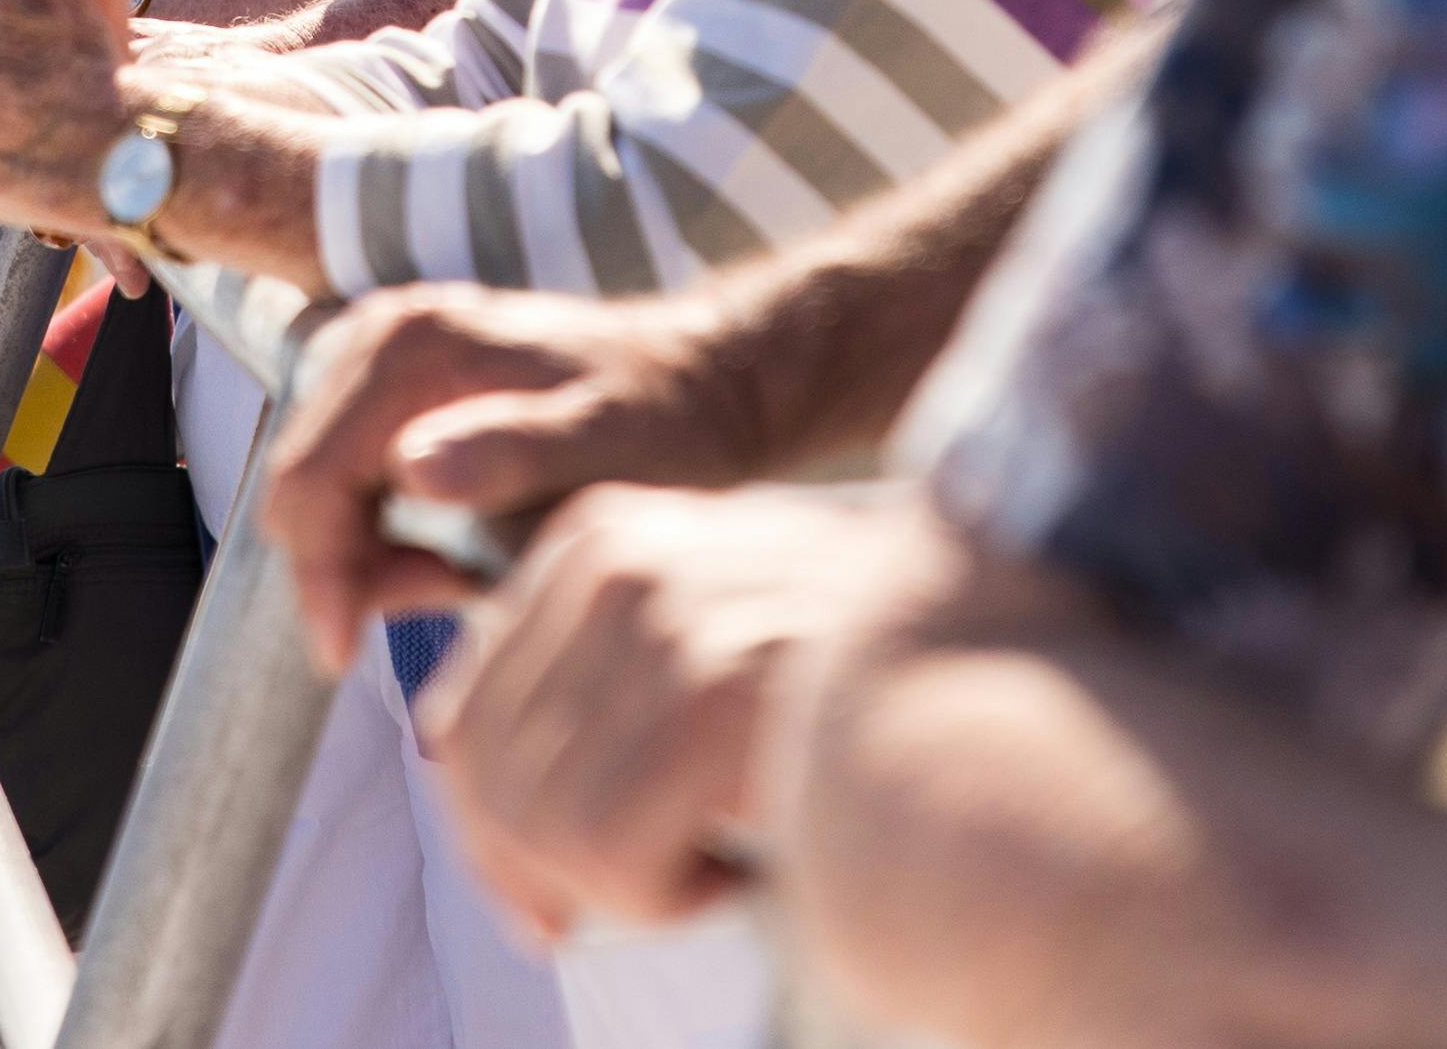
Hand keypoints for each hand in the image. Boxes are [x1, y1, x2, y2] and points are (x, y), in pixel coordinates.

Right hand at [260, 285, 760, 667]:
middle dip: (344, 566)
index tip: (345, 654)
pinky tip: (457, 556)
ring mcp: (387, 358)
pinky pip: (354, 479)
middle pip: (303, 482)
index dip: (319, 574)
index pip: (311, 476)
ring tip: (463, 580)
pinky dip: (386, 533)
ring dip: (369, 554)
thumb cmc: (667, 425)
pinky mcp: (400, 389)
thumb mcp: (604, 448)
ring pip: (322, 488)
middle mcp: (383, 336)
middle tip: (437, 608)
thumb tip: (411, 469)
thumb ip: (509, 456)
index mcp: (414, 347)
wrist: (707, 384)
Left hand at [420, 486, 932, 943]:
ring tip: (712, 869)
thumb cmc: (847, 689)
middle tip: (626, 907)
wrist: (1001, 690)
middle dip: (539, 872)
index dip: (493, 832)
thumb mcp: (699, 643)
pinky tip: (739, 870)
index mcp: (598, 540)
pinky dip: (666, 898)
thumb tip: (445, 753)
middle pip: (486, 773)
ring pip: (541, 822)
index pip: (470, 710)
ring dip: (622, 885)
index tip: (546, 895)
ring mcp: (667, 615)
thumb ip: (588, 674)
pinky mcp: (714, 689)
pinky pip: (608, 852)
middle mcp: (619, 557)